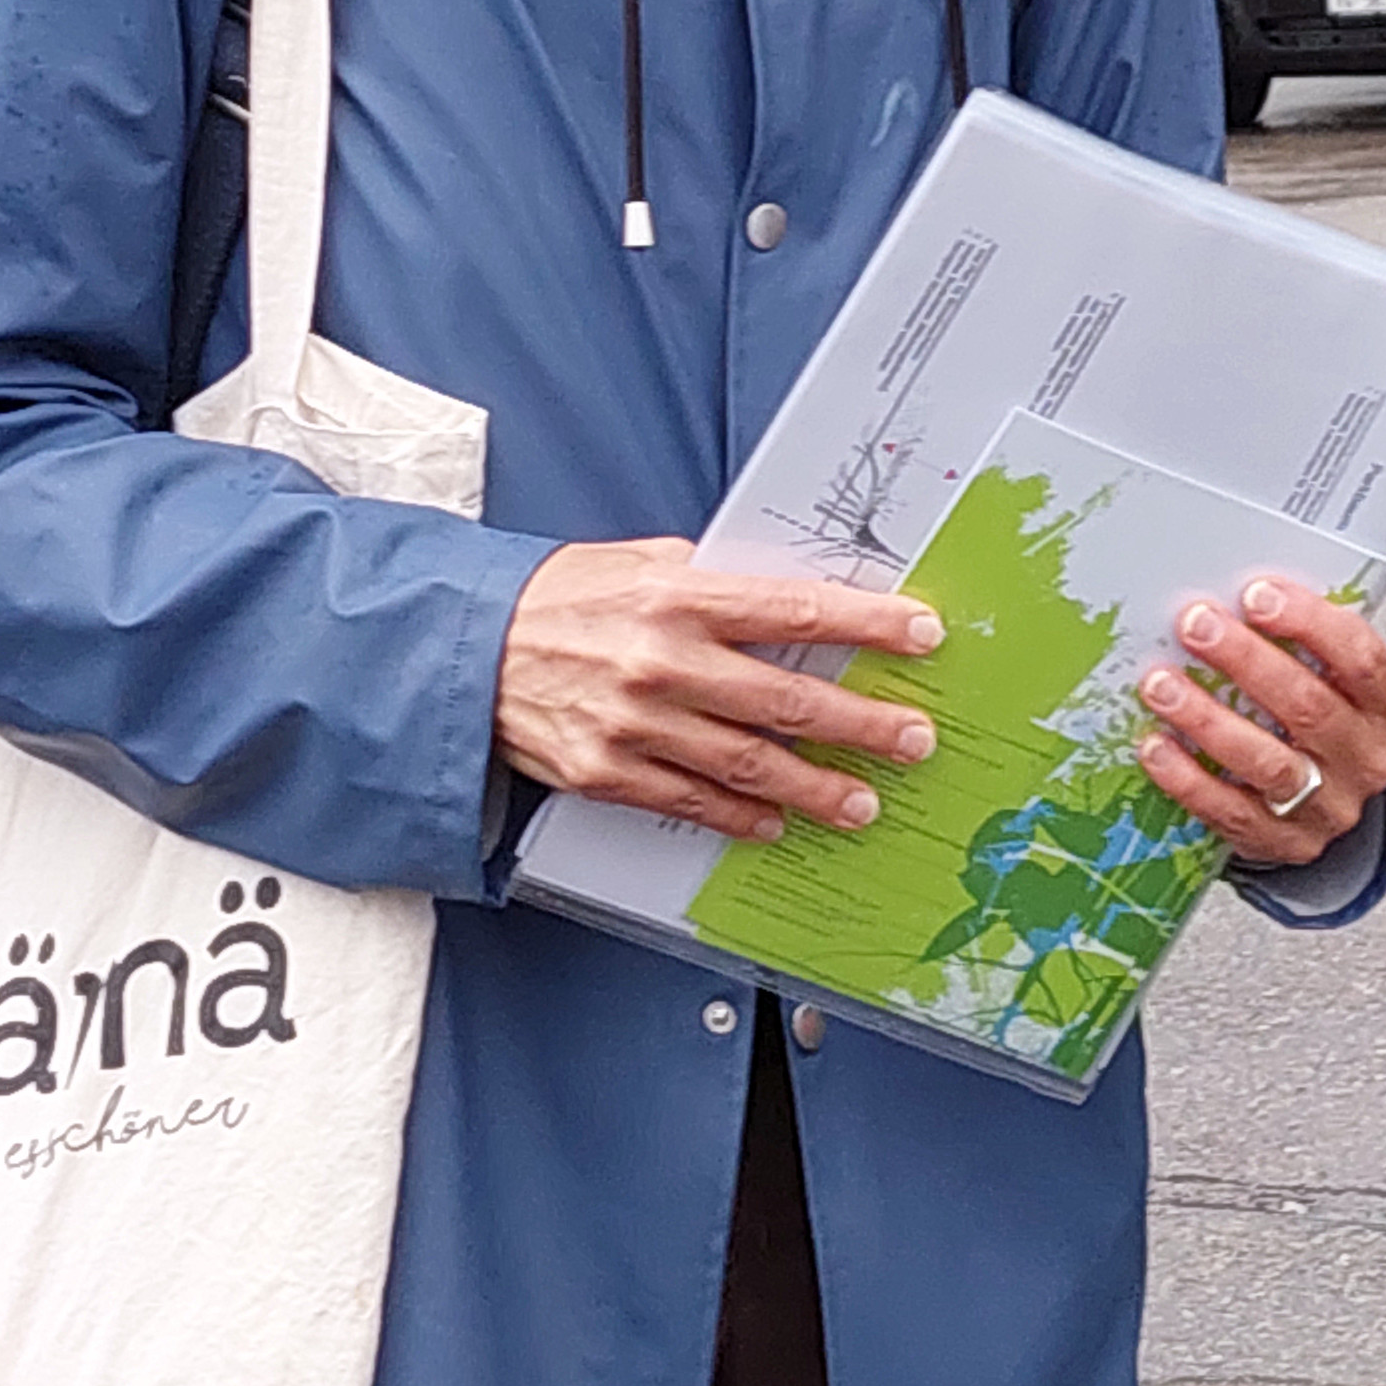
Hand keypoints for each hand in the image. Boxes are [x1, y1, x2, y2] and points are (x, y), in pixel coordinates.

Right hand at [497, 537, 942, 842]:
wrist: (466, 647)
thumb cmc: (560, 597)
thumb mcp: (640, 562)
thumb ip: (714, 581)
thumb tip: (790, 598)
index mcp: (679, 596)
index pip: (794, 611)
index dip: (866, 624)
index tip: (920, 634)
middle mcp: (663, 661)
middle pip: (787, 701)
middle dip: (862, 724)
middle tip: (914, 739)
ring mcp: (636, 724)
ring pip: (749, 764)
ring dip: (816, 788)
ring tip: (864, 802)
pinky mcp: (608, 772)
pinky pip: (692, 801)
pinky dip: (741, 816)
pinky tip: (779, 822)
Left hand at [1134, 573, 1385, 867]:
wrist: (1325, 804)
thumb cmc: (1321, 723)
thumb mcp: (1331, 678)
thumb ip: (1299, 641)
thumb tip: (1231, 595)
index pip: (1361, 659)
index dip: (1309, 622)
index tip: (1256, 594)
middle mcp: (1364, 759)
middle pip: (1308, 706)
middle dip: (1246, 660)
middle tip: (1196, 626)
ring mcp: (1327, 807)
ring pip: (1267, 761)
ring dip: (1208, 718)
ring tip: (1161, 685)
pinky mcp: (1284, 843)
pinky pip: (1230, 811)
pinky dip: (1187, 778)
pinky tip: (1156, 746)